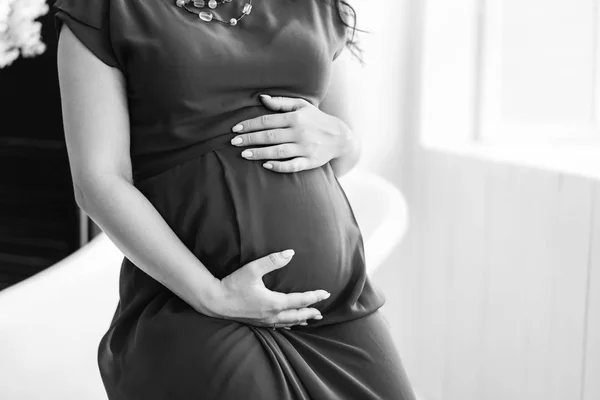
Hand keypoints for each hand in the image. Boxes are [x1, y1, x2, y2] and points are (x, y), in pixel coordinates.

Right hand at [213, 249, 329, 328]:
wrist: (215, 301)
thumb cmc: (233, 284)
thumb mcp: (253, 269)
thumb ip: (272, 261)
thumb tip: (290, 253)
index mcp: (274, 302)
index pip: (300, 300)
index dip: (314, 297)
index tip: (325, 293)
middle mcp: (272, 314)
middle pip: (297, 315)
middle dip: (310, 312)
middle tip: (321, 312)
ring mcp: (264, 321)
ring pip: (288, 322)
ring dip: (301, 319)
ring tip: (310, 319)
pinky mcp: (257, 323)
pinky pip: (278, 326)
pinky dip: (287, 324)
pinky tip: (288, 324)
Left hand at [229, 94, 352, 172]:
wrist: (340, 137)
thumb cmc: (316, 119)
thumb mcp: (302, 105)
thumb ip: (281, 102)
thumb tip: (261, 98)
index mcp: (295, 117)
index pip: (267, 120)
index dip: (250, 125)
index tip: (236, 129)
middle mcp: (300, 132)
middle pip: (270, 136)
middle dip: (250, 139)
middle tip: (234, 142)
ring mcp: (305, 148)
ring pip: (278, 151)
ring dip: (259, 153)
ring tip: (244, 154)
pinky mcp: (310, 161)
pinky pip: (292, 165)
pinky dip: (279, 166)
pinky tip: (266, 165)